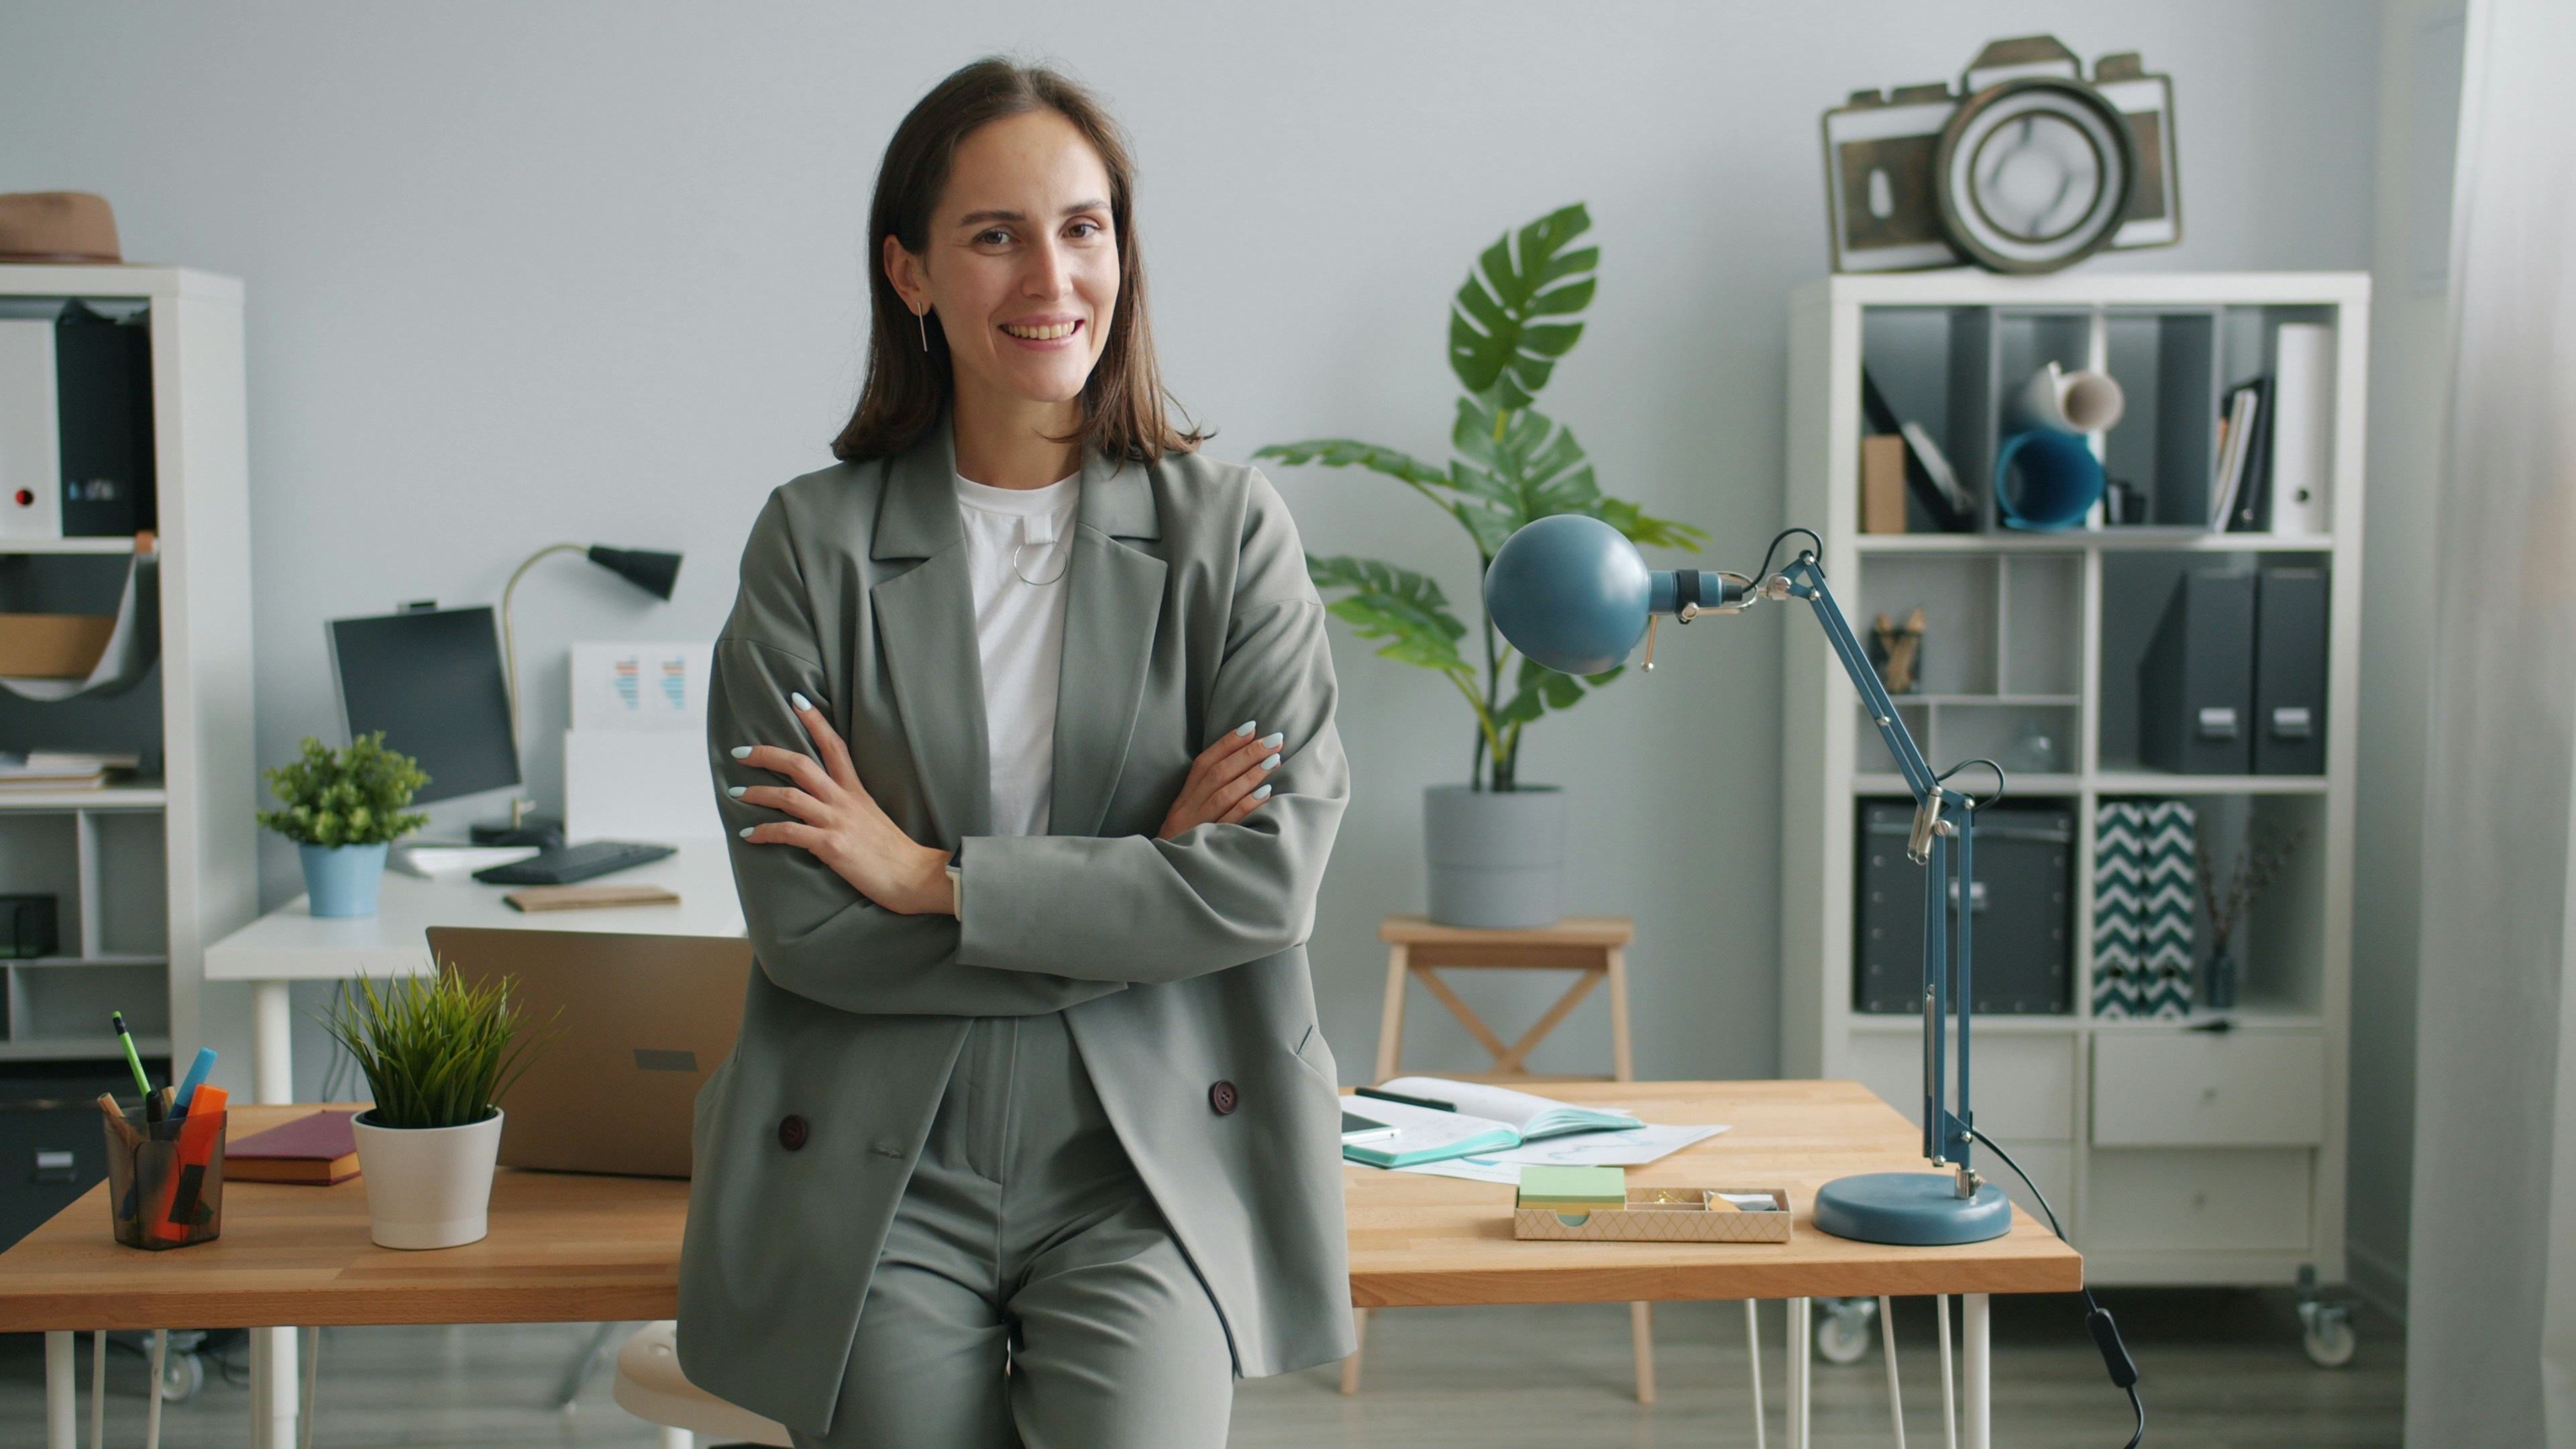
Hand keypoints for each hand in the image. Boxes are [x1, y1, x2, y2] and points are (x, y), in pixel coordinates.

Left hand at [731, 692, 955, 915]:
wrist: (915, 876)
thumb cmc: (895, 853)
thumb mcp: (873, 818)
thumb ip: (850, 808)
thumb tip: (829, 809)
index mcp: (855, 791)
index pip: (834, 745)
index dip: (815, 721)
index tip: (797, 701)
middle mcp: (844, 800)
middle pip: (800, 764)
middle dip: (766, 755)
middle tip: (742, 752)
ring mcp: (837, 821)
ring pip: (788, 796)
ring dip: (756, 793)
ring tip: (735, 793)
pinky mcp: (831, 845)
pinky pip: (788, 833)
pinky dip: (764, 832)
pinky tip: (749, 834)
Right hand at [1157, 721, 1283, 840]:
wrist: (1163, 878)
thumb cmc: (1182, 844)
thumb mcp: (1187, 817)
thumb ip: (1205, 795)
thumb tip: (1239, 768)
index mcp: (1183, 799)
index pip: (1204, 763)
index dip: (1226, 744)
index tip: (1251, 727)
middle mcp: (1187, 809)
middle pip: (1217, 774)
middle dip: (1246, 754)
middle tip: (1274, 740)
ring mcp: (1197, 827)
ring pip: (1223, 794)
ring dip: (1250, 775)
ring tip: (1274, 760)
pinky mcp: (1207, 845)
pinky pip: (1228, 822)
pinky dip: (1246, 806)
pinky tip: (1265, 793)